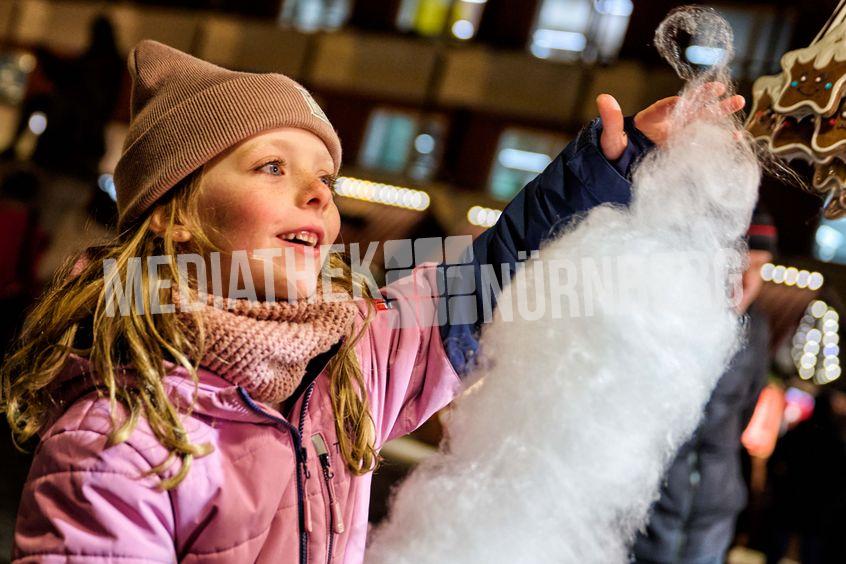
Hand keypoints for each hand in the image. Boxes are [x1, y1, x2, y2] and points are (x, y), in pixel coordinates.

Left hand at [597, 82, 745, 160]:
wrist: (620, 166)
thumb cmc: (614, 150)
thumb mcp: (610, 138)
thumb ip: (611, 121)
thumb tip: (602, 98)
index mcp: (649, 119)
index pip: (662, 108)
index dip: (671, 105)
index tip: (681, 101)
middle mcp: (667, 123)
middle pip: (688, 108)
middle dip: (705, 100)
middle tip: (722, 88)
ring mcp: (677, 135)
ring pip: (701, 122)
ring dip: (719, 114)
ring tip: (739, 103)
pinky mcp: (683, 148)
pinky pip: (703, 142)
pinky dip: (719, 140)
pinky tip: (736, 136)